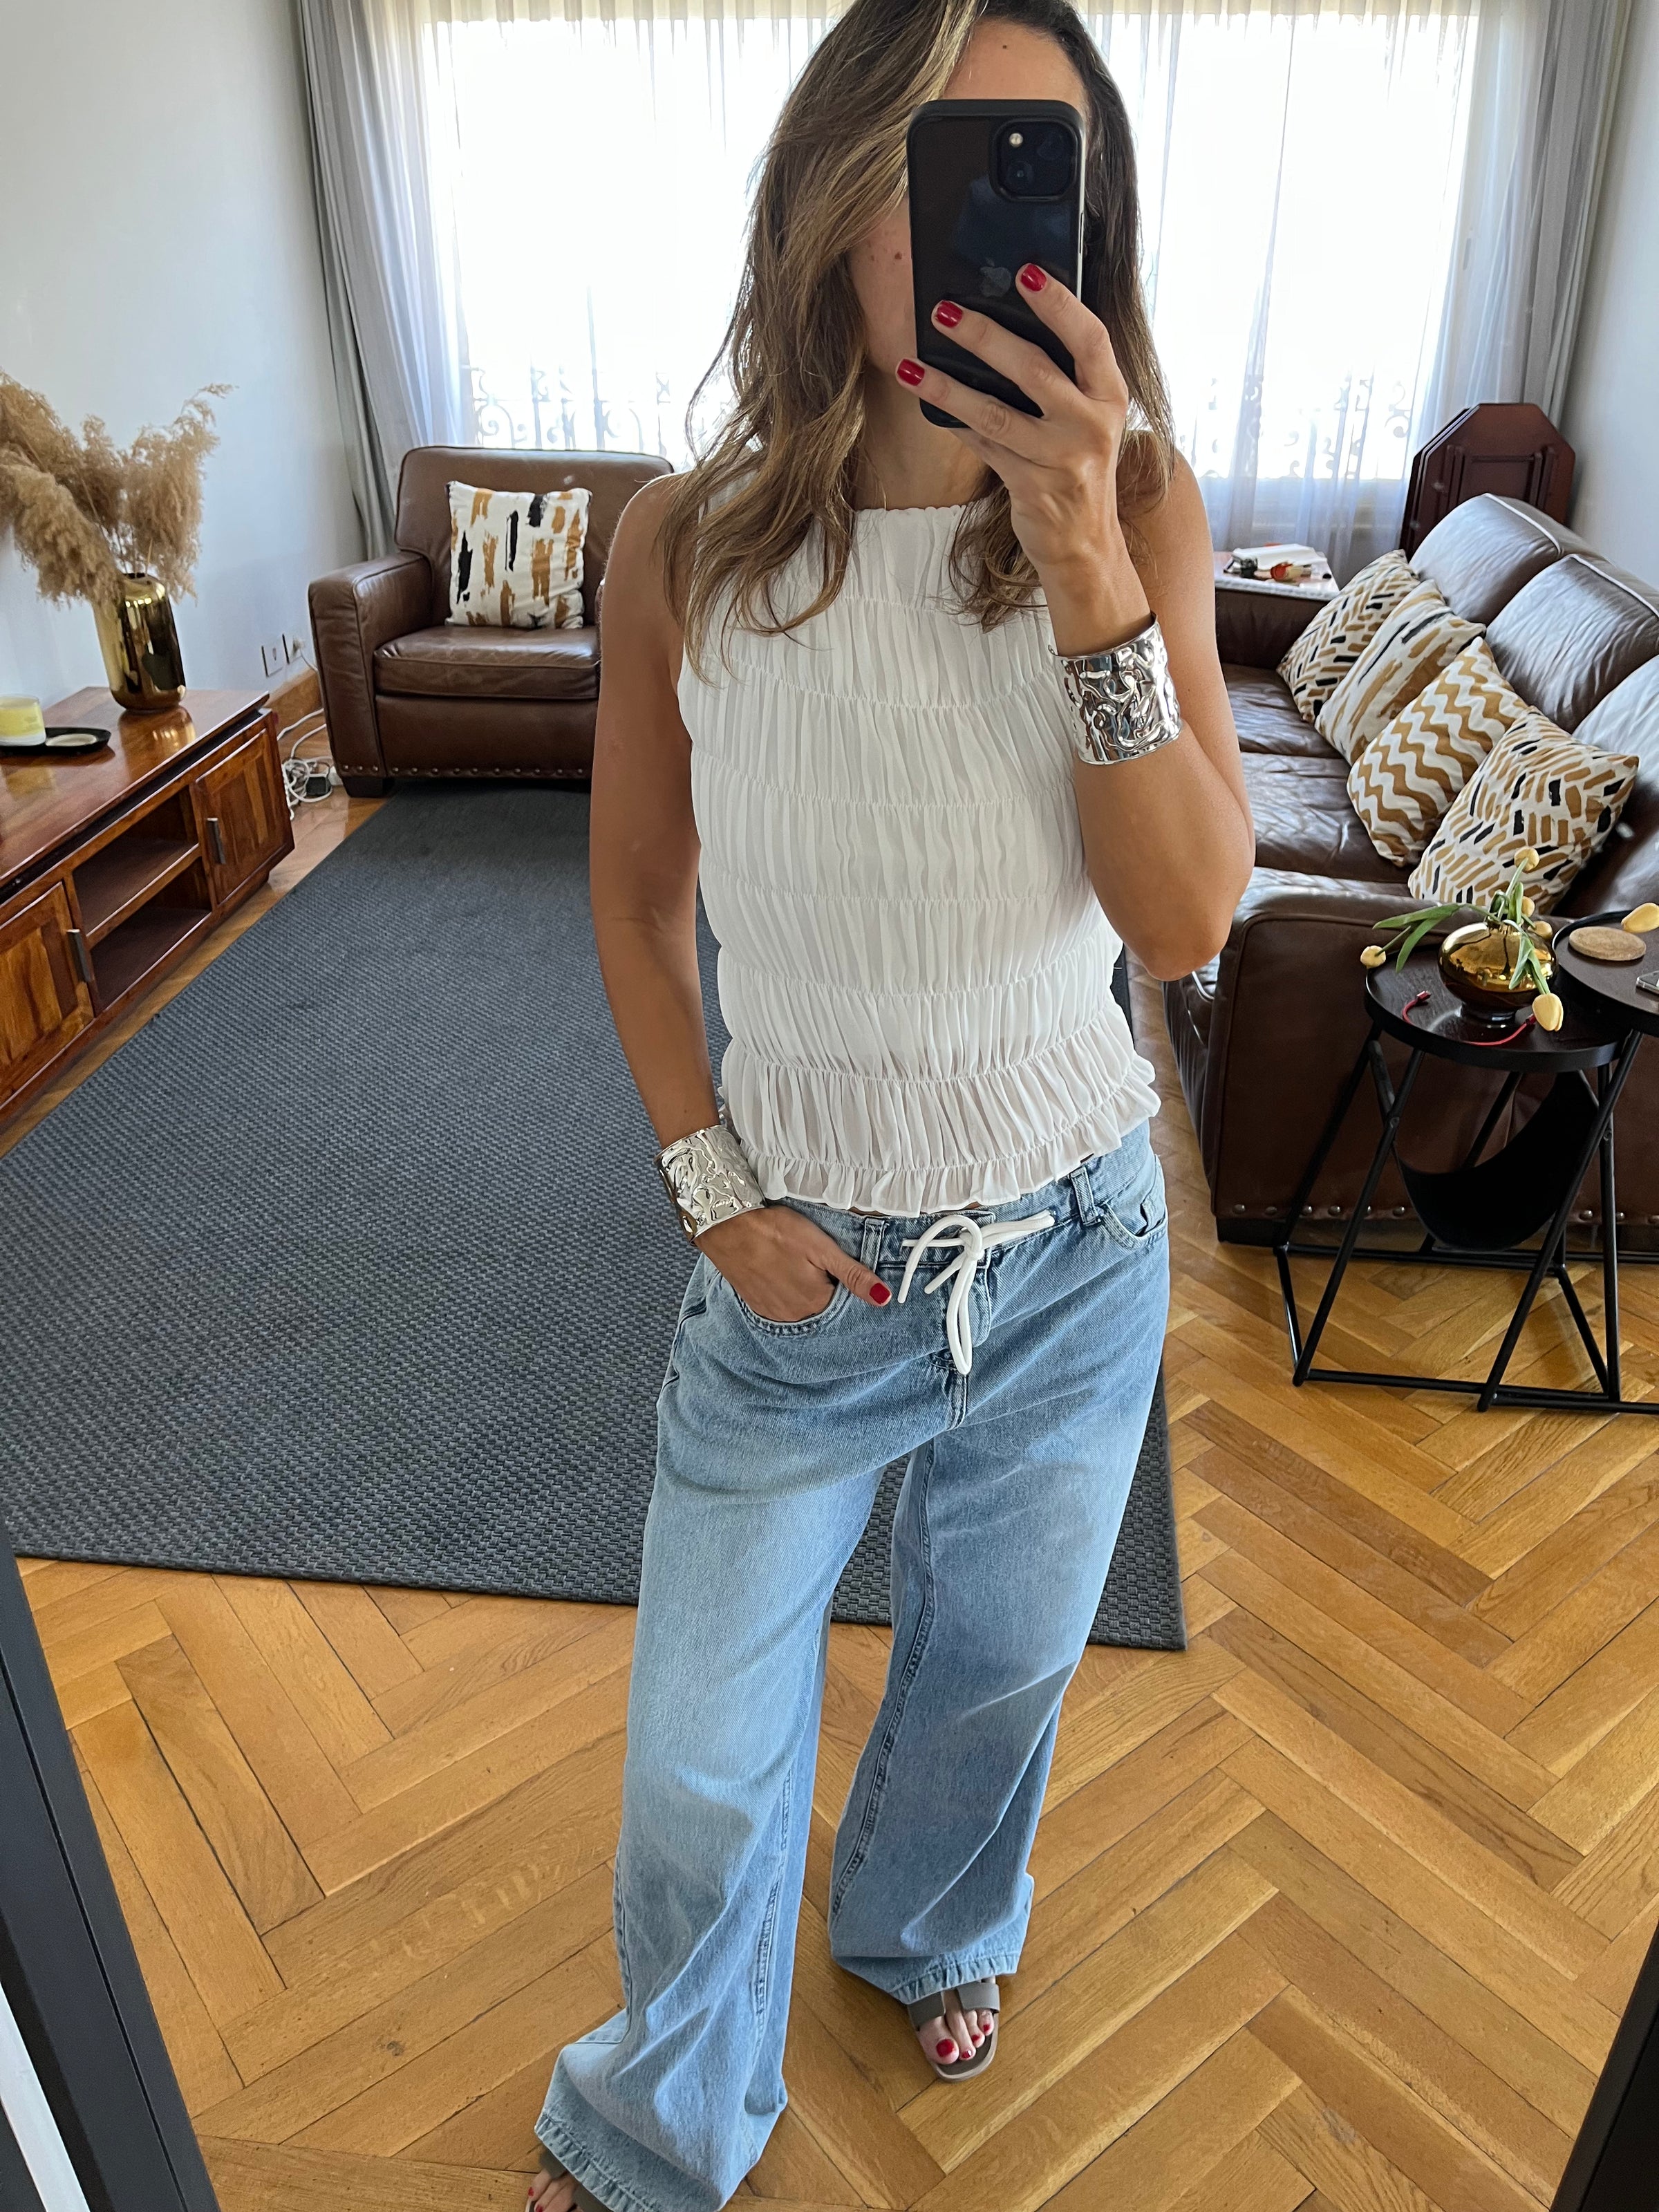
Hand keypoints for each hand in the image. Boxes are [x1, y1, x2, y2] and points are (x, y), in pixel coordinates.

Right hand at [699, 1205, 890, 1323]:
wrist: (726, 1225)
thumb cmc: (776, 1232)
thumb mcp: (822, 1248)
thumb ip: (854, 1275)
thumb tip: (885, 1298)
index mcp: (816, 1303)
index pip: (844, 1300)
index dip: (842, 1278)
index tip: (831, 1260)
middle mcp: (795, 1316)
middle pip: (822, 1304)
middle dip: (823, 1284)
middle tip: (810, 1257)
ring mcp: (773, 1313)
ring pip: (801, 1305)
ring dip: (803, 1289)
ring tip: (794, 1262)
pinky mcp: (756, 1304)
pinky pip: (780, 1304)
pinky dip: (785, 1291)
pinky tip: (780, 1270)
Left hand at [896, 266, 1151, 654]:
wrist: (1087, 545)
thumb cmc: (1080, 467)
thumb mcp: (1087, 418)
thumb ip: (1062, 378)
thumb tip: (1001, 325)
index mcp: (1110, 396)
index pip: (1090, 337)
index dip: (1058, 303)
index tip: (1024, 272)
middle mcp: (1091, 425)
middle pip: (1033, 369)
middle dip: (984, 335)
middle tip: (944, 310)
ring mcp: (1061, 460)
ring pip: (994, 412)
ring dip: (948, 386)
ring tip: (912, 363)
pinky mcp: (1031, 487)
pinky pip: (983, 445)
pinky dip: (954, 422)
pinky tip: (927, 399)